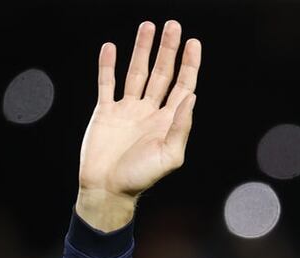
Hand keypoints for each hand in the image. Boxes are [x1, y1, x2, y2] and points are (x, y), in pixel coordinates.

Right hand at [78, 20, 200, 202]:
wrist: (107, 189)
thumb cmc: (140, 178)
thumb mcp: (169, 155)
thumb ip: (180, 126)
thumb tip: (191, 96)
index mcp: (169, 121)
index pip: (183, 86)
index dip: (189, 65)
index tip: (193, 43)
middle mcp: (150, 112)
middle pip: (162, 73)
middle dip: (168, 50)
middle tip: (173, 25)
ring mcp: (128, 110)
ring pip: (136, 73)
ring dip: (142, 50)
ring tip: (148, 26)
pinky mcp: (106, 112)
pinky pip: (107, 84)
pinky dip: (107, 66)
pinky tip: (111, 47)